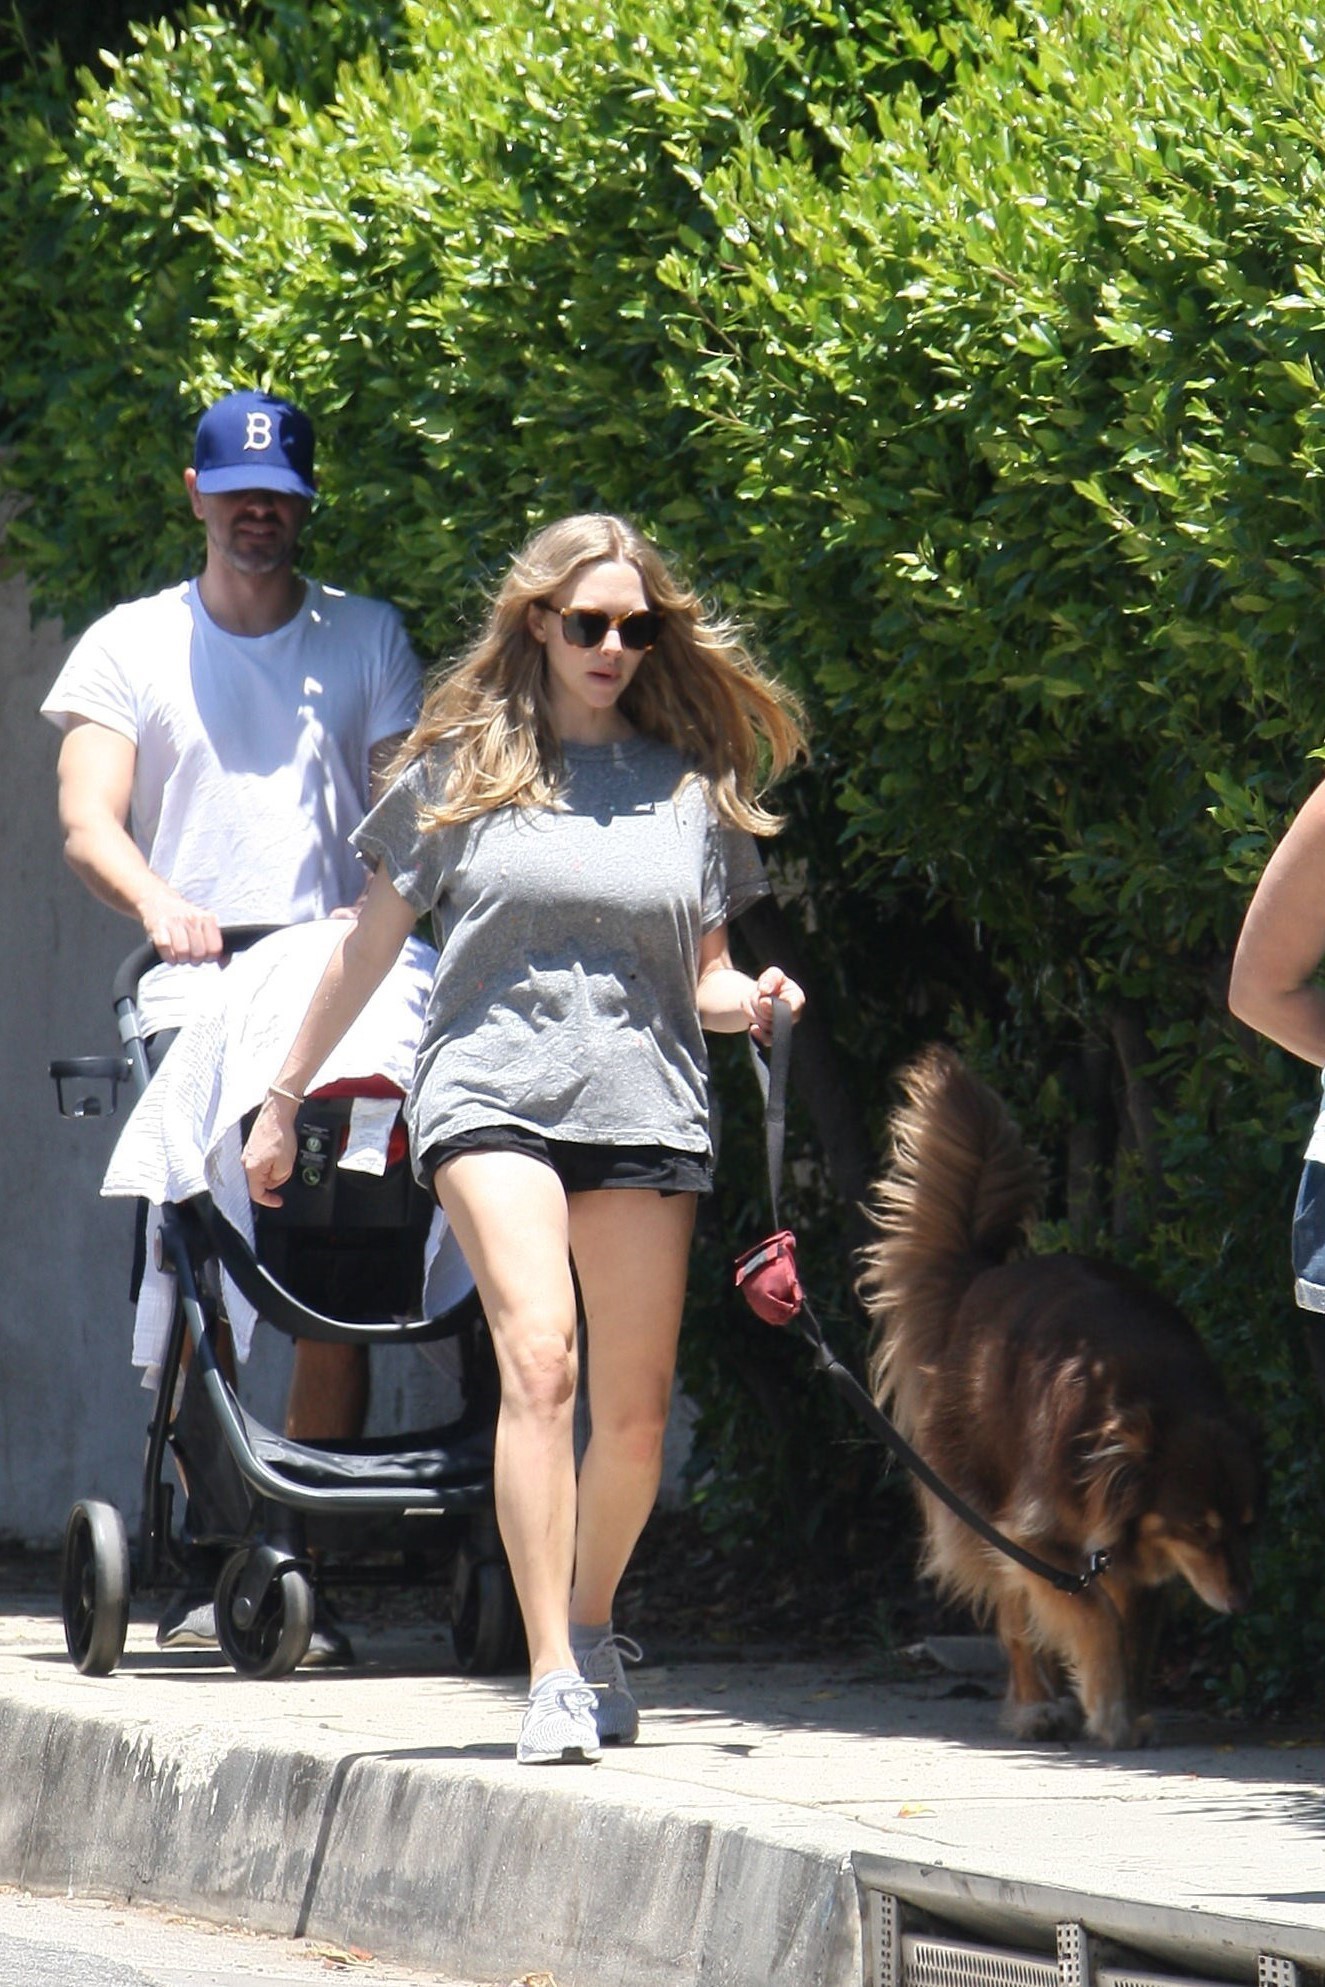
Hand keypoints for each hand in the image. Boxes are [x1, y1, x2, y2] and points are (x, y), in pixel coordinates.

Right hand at [139, 885, 222, 963]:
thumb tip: (223, 964)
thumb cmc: (184, 917)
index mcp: (207, 918)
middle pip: (199, 953)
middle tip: (190, 956)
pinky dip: (168, 957)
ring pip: (183, 952)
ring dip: (181, 960)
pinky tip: (170, 954)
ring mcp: (175, 922)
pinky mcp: (158, 926)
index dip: (210, 958)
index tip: (205, 956)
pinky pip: (166, 949)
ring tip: (180, 955)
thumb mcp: (205, 925)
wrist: (157, 900)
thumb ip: (217, 944)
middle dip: (195, 960)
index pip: (215, 948)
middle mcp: (192, 918)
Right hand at [241, 1093, 298, 1208]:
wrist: (276, 1113)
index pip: (256, 1193)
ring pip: (261, 1170)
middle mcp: (246, 1161)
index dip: (268, 1200)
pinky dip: (272, 1160)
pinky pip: (262, 1160)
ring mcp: (249, 1152)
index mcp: (252, 1169)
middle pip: (259, 1181)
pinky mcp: (253, 1145)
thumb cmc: (279, 1135)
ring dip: (274, 1169)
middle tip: (286, 1170)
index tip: (278, 1201)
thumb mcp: (285, 1164)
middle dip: (274, 1180)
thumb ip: (279, 1178)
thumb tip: (274, 1180)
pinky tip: (281, 1151)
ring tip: (285, 1157)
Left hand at [750, 966, 804, 1044]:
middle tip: (759, 1000)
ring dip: (757, 1016)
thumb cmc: (770, 984)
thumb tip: (765, 991)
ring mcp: (784, 1028)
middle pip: (778, 1019)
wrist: (760, 997)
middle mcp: (794, 1015)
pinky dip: (758, 1033)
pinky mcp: (775, 1037)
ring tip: (756, 1006)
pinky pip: (767, 1040)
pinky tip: (753, 1028)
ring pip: (769, 1028)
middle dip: (763, 1008)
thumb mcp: (772, 974)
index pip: (792, 1007)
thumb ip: (771, 978)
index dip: (776, 1005)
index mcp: (797, 998)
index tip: (763, 1000)